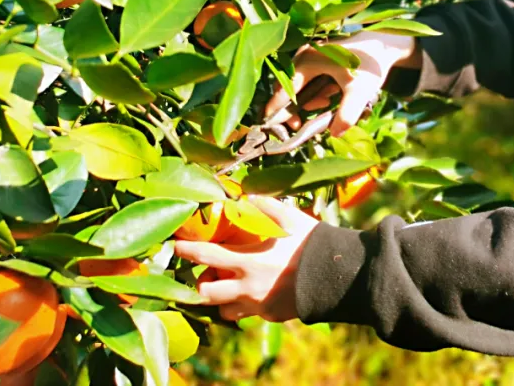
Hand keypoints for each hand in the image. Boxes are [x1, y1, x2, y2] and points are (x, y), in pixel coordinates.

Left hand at [174, 197, 316, 322]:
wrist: (338, 276)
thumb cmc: (313, 244)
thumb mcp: (292, 219)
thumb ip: (267, 207)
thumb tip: (248, 196)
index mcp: (249, 261)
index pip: (208, 256)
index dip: (188, 251)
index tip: (176, 246)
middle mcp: (248, 287)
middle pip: (207, 293)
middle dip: (201, 285)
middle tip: (206, 274)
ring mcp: (259, 305)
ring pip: (225, 310)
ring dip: (223, 299)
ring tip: (230, 287)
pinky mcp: (271, 316)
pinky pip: (250, 314)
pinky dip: (248, 304)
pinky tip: (258, 292)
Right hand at [265, 32, 417, 136]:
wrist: (385, 43)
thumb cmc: (371, 63)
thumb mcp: (360, 91)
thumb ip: (346, 114)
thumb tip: (334, 134)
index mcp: (307, 60)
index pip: (283, 91)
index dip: (277, 112)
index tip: (274, 129)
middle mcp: (303, 56)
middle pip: (290, 90)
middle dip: (301, 107)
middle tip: (313, 117)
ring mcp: (309, 55)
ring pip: (302, 86)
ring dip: (313, 99)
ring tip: (330, 101)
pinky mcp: (318, 57)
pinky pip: (310, 80)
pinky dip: (318, 91)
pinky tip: (334, 92)